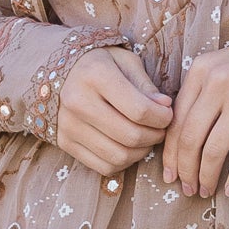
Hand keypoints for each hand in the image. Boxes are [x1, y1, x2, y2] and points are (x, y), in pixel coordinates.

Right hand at [54, 47, 173, 177]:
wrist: (61, 72)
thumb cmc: (101, 64)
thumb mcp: (126, 62)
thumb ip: (146, 86)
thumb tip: (165, 107)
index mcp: (95, 74)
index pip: (139, 110)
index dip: (162, 118)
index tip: (167, 114)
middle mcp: (77, 101)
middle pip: (130, 136)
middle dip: (155, 136)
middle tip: (160, 129)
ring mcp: (68, 125)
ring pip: (118, 156)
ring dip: (141, 152)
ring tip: (146, 138)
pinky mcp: (65, 142)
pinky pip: (103, 166)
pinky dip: (123, 162)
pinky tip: (128, 147)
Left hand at [165, 32, 228, 200]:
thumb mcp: (222, 65)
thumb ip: (201, 91)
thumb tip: (182, 134)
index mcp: (201, 70)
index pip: (176, 120)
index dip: (170, 153)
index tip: (169, 173)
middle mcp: (217, 83)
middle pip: (190, 138)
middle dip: (185, 170)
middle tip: (187, 189)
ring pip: (213, 150)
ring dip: (206, 177)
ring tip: (206, 191)